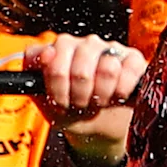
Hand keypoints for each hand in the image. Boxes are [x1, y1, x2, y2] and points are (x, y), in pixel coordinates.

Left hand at [27, 33, 145, 120]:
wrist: (94, 123)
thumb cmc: (67, 107)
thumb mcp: (42, 97)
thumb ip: (33, 70)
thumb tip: (46, 53)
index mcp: (59, 48)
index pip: (53, 60)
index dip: (57, 90)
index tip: (59, 102)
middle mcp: (84, 43)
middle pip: (80, 71)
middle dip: (79, 97)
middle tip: (80, 105)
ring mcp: (109, 48)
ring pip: (108, 69)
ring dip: (101, 96)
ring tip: (98, 102)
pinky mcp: (132, 58)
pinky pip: (129, 71)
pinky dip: (121, 92)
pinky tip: (116, 97)